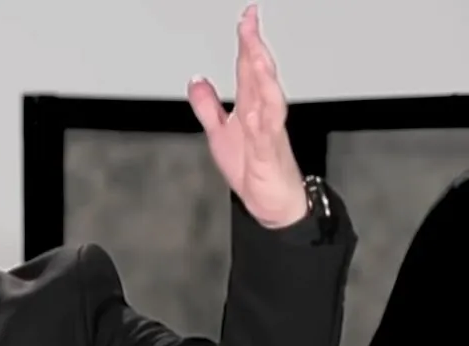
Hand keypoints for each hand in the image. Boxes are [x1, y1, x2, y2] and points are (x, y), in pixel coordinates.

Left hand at [188, 4, 306, 228]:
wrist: (272, 202)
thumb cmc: (252, 167)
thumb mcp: (218, 133)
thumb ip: (207, 106)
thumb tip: (197, 79)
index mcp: (250, 105)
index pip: (248, 66)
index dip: (246, 41)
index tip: (246, 16)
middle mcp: (262, 113)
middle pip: (259, 75)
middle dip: (255, 48)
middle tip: (250, 22)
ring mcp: (269, 132)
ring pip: (269, 98)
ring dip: (263, 76)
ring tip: (257, 54)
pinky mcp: (270, 154)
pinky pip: (268, 134)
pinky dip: (264, 120)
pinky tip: (258, 109)